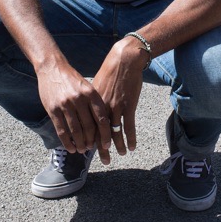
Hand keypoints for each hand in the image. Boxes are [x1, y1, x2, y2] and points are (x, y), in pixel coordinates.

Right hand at [36, 58, 111, 157]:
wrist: (52, 68)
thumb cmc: (72, 80)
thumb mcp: (87, 87)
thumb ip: (94, 104)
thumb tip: (102, 126)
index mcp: (91, 93)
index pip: (102, 118)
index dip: (105, 134)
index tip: (107, 144)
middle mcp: (79, 99)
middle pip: (89, 127)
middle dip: (92, 141)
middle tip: (92, 148)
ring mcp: (65, 104)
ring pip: (75, 131)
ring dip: (80, 144)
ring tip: (83, 150)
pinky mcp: (53, 109)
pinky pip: (61, 130)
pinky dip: (67, 142)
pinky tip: (71, 148)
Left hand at [91, 36, 147, 162]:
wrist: (124, 60)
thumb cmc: (110, 71)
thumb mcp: (96, 85)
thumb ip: (93, 100)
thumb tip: (88, 111)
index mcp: (92, 103)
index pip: (89, 126)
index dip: (90, 140)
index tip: (90, 150)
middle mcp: (102, 107)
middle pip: (101, 133)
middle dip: (102, 149)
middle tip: (104, 161)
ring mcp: (116, 107)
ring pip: (115, 132)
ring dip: (118, 146)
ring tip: (121, 154)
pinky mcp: (128, 105)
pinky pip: (129, 126)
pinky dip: (131, 138)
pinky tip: (132, 146)